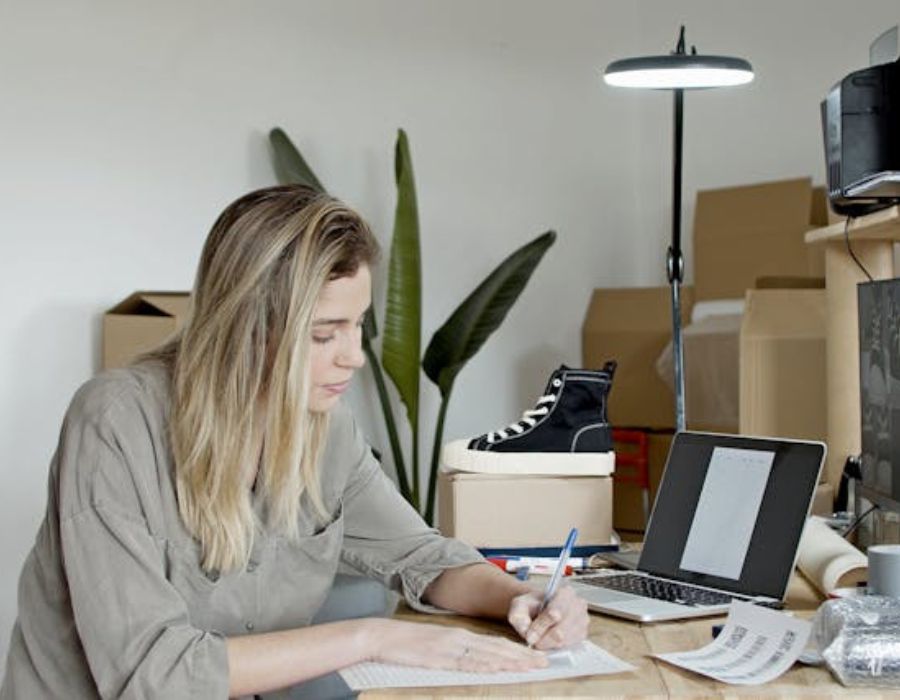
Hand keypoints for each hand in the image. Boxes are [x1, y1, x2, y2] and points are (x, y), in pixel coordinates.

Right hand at [366, 619, 547, 672]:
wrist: (384, 637)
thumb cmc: (408, 644)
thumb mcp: (436, 646)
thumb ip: (455, 651)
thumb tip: (475, 661)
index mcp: (461, 635)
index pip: (495, 643)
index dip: (517, 650)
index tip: (535, 656)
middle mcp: (461, 639)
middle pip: (498, 648)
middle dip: (523, 656)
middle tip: (544, 661)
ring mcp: (452, 648)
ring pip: (488, 654)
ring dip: (511, 661)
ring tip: (531, 666)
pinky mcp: (441, 657)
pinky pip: (468, 662)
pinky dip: (486, 665)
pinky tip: (499, 668)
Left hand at [507, 584, 588, 649]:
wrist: (539, 609)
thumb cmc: (531, 606)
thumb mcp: (518, 606)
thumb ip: (519, 617)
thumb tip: (527, 632)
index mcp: (564, 593)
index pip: (554, 613)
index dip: (540, 627)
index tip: (529, 635)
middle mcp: (578, 605)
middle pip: (561, 631)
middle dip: (543, 638)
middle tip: (532, 640)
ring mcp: (583, 620)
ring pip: (565, 641)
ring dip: (548, 644)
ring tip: (539, 638)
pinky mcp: (583, 634)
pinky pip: (569, 647)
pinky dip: (556, 647)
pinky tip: (548, 640)